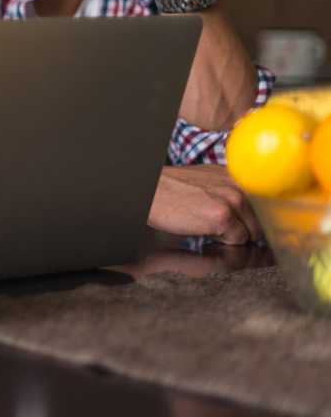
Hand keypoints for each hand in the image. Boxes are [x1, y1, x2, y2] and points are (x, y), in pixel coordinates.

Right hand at [147, 165, 261, 244]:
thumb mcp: (208, 181)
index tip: (258, 226)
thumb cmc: (173, 190)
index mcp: (238, 175)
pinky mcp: (223, 217)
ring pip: (252, 233)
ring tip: (209, 225)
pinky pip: (237, 240)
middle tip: (221, 225)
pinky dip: (223, 241)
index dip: (263, 218)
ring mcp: (233, 200)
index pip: (268, 202)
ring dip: (234, 235)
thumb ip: (232, 191)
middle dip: (246, 229)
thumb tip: (253, 214)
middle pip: (262, 221)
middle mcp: (240, 185)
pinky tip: (204, 229)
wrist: (150, 192)